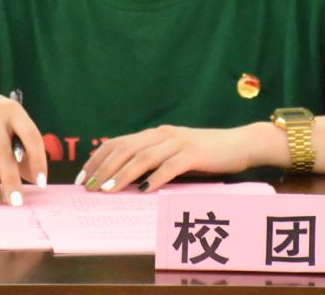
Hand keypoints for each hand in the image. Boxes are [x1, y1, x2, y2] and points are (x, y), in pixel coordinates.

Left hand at [78, 124, 255, 193]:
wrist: (240, 144)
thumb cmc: (206, 154)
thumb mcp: (174, 154)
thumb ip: (154, 161)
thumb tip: (125, 180)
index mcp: (156, 134)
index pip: (118, 142)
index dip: (98, 158)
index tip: (84, 176)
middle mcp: (163, 135)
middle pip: (125, 148)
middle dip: (104, 168)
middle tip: (89, 186)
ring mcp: (179, 143)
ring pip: (144, 157)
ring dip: (123, 174)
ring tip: (108, 190)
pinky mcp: (194, 153)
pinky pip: (170, 166)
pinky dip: (155, 178)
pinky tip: (144, 190)